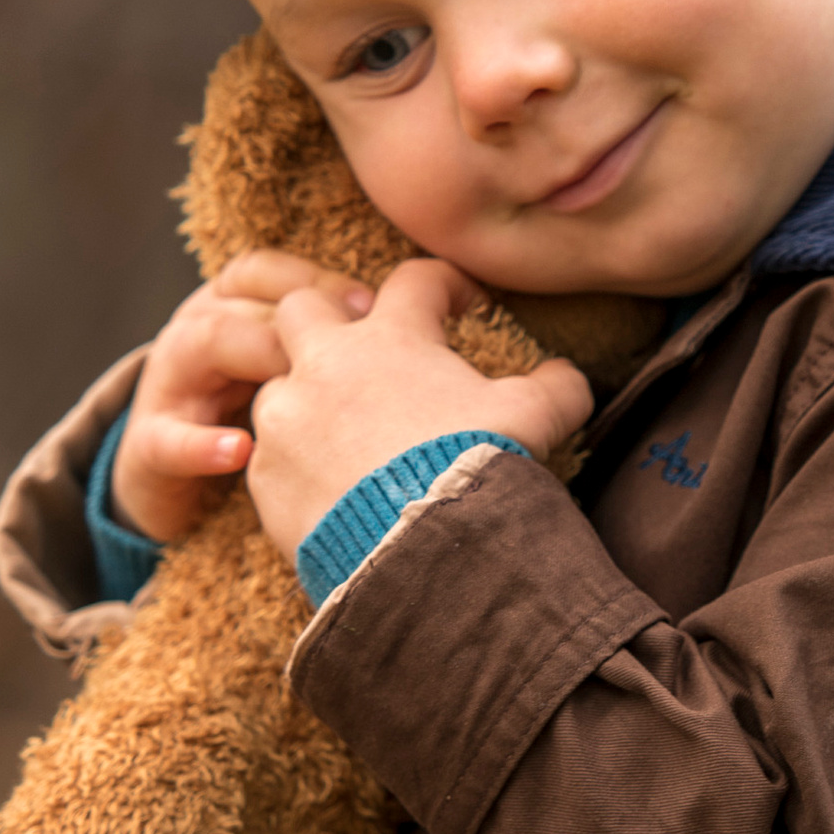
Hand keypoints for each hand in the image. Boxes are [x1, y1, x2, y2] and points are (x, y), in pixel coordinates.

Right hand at [112, 251, 372, 547]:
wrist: (169, 474)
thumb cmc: (252, 408)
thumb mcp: (289, 365)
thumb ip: (335, 339)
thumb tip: (425, 316)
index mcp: (231, 304)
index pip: (265, 270)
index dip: (316, 279)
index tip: (372, 305)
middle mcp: (196, 328)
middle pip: (242, 298)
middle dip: (296, 314)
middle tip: (351, 341)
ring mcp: (169, 384)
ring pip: (203, 343)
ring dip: (255, 354)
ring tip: (297, 380)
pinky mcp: (150, 444)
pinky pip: (169, 438)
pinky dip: (203, 445)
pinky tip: (241, 452)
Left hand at [243, 255, 593, 566]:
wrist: (420, 552)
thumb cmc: (474, 469)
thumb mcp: (534, 419)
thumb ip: (556, 387)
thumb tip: (568, 376)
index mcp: (392, 339)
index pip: (415, 280)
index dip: (443, 285)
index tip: (460, 305)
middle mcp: (326, 366)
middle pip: (300, 307)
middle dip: (325, 321)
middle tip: (359, 350)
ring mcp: (286, 420)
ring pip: (275, 388)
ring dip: (303, 403)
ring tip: (339, 437)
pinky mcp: (265, 476)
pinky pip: (269, 458)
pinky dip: (294, 467)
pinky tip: (324, 492)